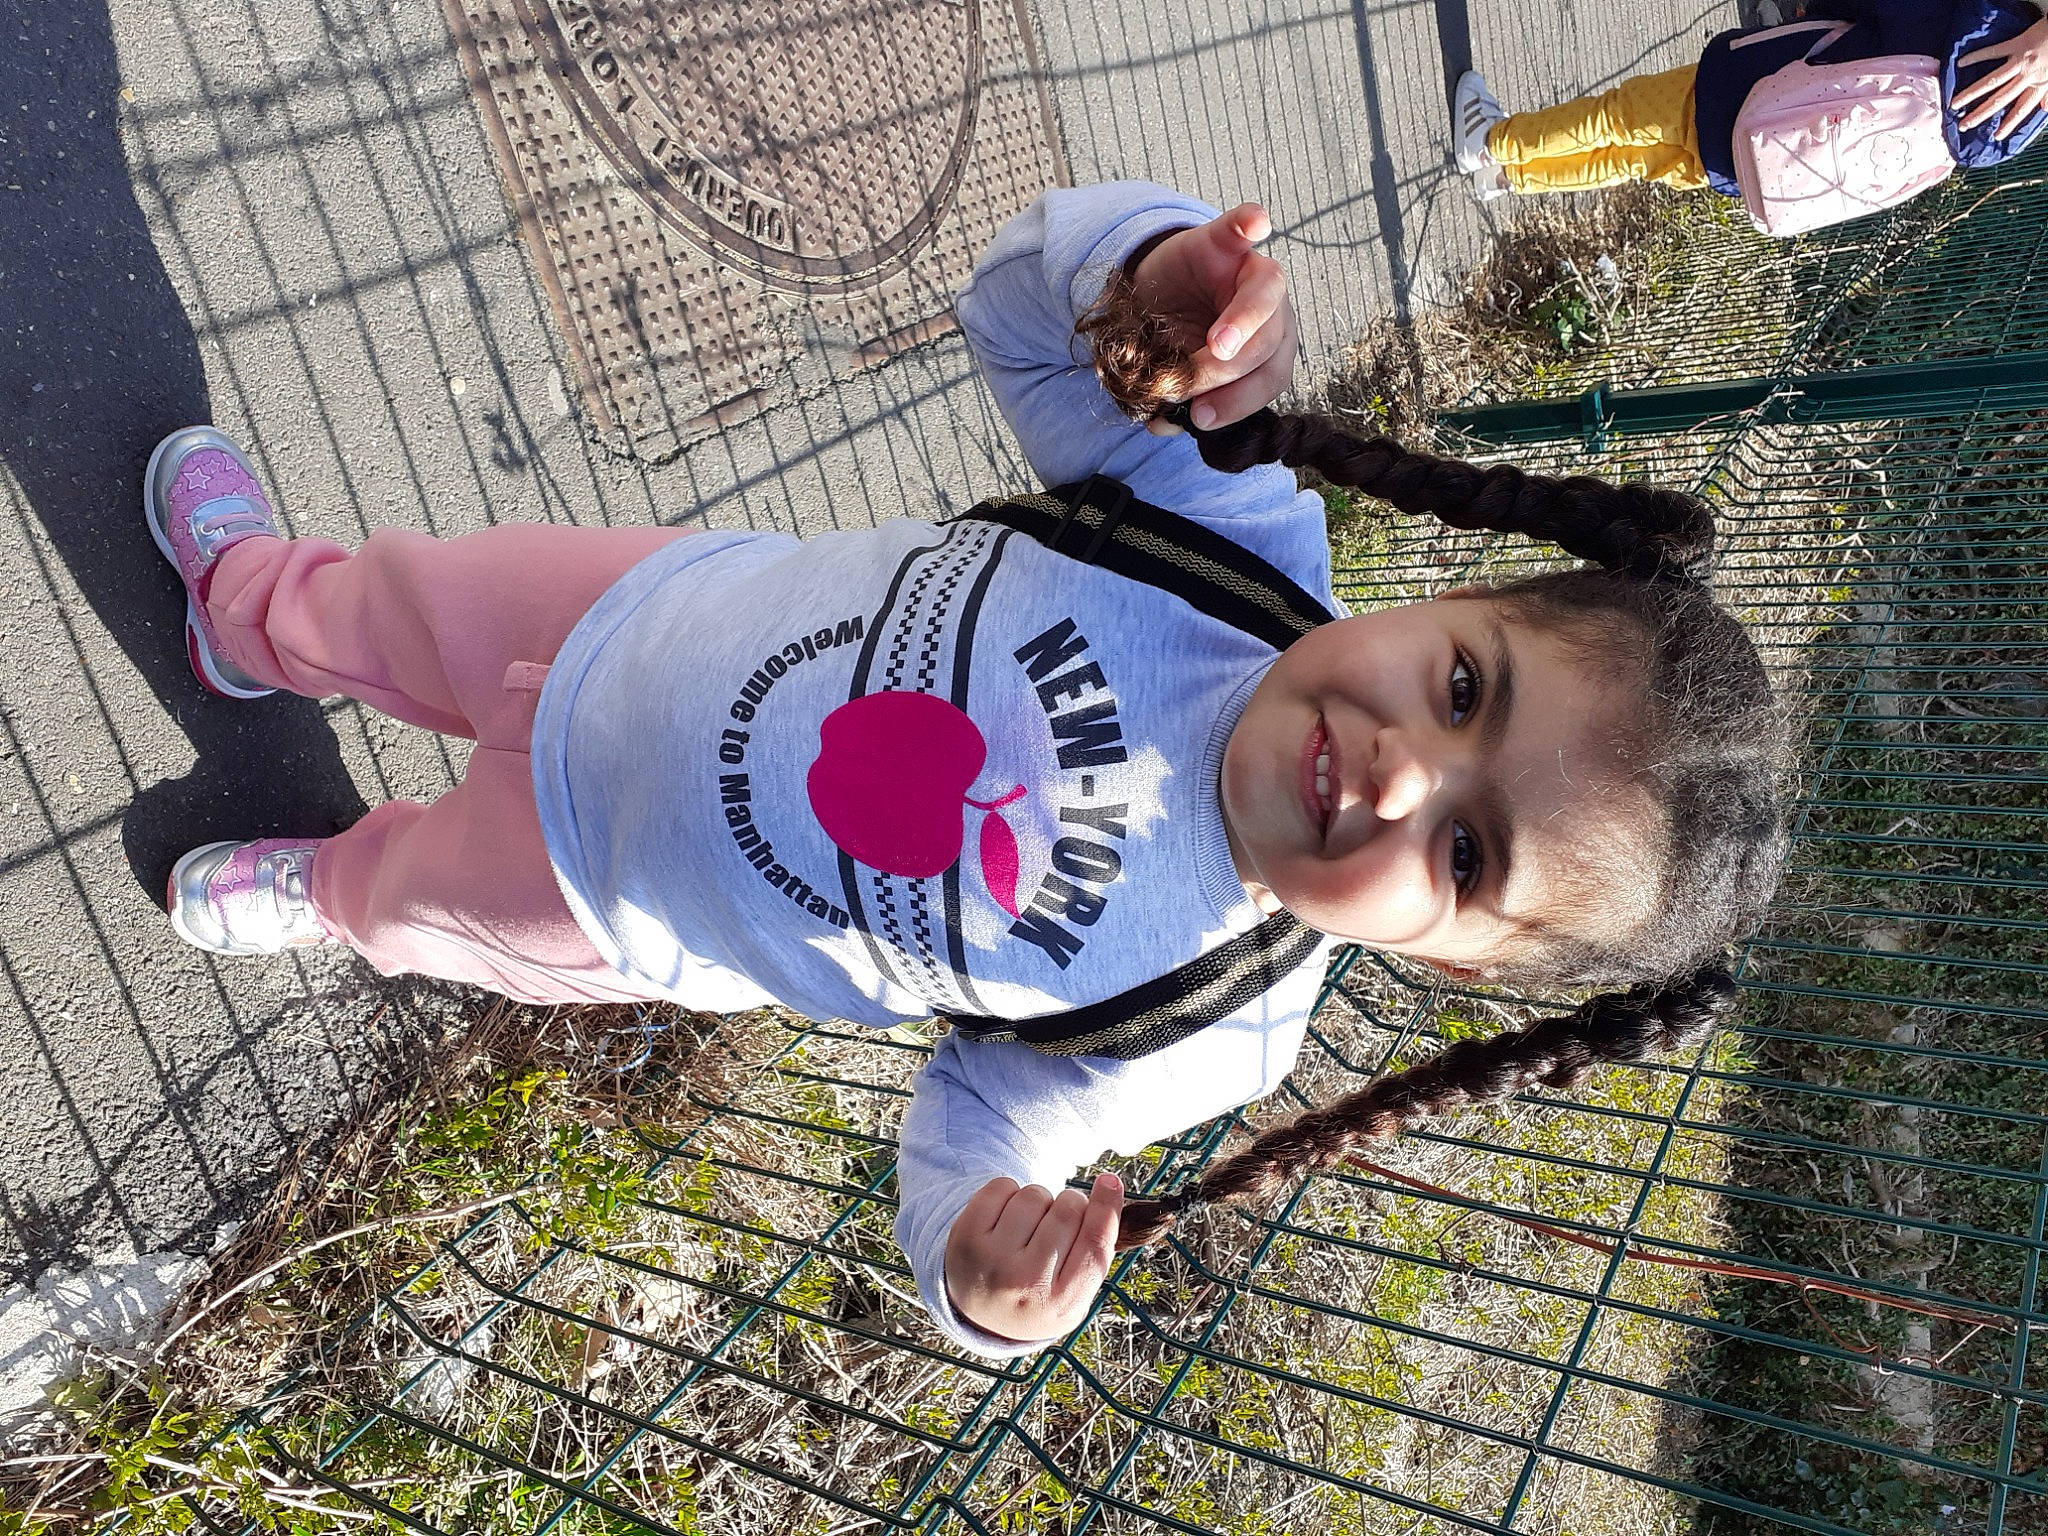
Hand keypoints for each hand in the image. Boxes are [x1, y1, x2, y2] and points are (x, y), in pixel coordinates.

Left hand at [944, 1172, 1122, 1341]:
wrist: (979, 1316)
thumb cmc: (1036, 1297)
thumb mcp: (1074, 1295)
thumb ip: (1097, 1252)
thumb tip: (1112, 1187)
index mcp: (1062, 1303)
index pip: (1095, 1243)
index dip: (1107, 1206)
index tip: (1110, 1181)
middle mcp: (1026, 1283)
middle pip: (1068, 1211)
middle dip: (1072, 1204)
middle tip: (1062, 1219)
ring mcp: (992, 1259)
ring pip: (1036, 1195)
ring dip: (1040, 1201)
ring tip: (1031, 1227)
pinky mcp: (966, 1236)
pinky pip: (1002, 1186)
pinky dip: (1010, 1192)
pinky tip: (1007, 1219)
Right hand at [1126, 204, 1296, 431]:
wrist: (1158, 293)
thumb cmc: (1179, 338)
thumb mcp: (1181, 372)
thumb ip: (1185, 398)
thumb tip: (1166, 423)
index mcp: (1269, 346)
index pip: (1271, 377)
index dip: (1241, 401)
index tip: (1202, 418)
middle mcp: (1272, 310)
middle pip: (1268, 342)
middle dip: (1227, 371)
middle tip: (1185, 384)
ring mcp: (1250, 269)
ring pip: (1265, 293)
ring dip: (1243, 322)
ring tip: (1216, 346)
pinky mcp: (1223, 239)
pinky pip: (1242, 227)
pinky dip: (1250, 224)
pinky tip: (1255, 225)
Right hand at [1956, 15, 2047, 138]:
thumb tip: (2044, 108)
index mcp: (2041, 84)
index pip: (2022, 108)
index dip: (2009, 123)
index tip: (1996, 136)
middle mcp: (2029, 75)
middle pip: (2001, 99)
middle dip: (1981, 113)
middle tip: (1964, 125)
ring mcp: (2021, 61)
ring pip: (1993, 81)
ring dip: (1972, 93)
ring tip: (1955, 103)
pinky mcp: (2017, 44)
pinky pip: (1994, 51)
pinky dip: (1977, 57)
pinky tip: (1962, 63)